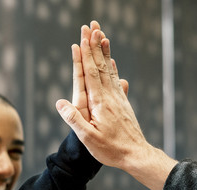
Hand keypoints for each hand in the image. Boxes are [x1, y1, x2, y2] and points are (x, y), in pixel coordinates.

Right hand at [57, 21, 176, 189]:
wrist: (136, 155)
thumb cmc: (111, 150)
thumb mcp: (88, 138)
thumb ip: (74, 120)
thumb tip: (60, 102)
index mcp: (99, 102)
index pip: (90, 73)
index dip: (85, 54)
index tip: (81, 37)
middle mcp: (110, 96)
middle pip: (100, 65)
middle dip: (94, 45)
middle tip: (92, 25)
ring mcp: (118, 98)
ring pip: (110, 70)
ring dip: (104, 52)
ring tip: (102, 35)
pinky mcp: (123, 104)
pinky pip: (117, 81)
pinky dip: (113, 68)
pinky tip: (112, 62)